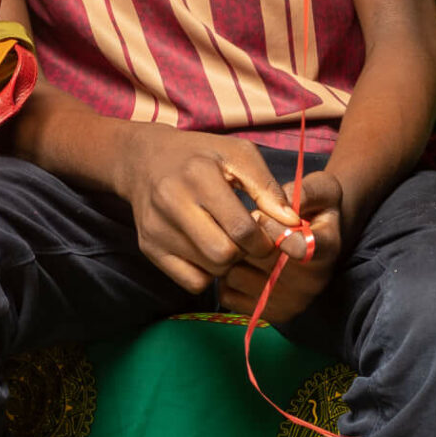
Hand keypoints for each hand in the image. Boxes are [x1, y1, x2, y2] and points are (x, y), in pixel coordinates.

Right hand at [109, 129, 309, 293]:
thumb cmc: (200, 155)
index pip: (241, 228)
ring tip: (226, 239)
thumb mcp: (237, 154)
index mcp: (198, 175)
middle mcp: (171, 202)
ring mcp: (156, 228)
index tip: (266, 233)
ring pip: (210, 271)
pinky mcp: (148, 248)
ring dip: (227, 262)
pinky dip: (207, 273)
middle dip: (245, 253)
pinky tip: (206, 250)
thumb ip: (267, 187)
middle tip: (247, 239)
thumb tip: (291, 223)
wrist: (144, 159)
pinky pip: (191, 282)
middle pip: (224, 255)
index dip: (263, 239)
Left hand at [215, 168, 344, 323]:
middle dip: (246, 237)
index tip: (260, 214)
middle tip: (247, 226)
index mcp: (326, 249)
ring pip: (237, 276)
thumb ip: (306, 190)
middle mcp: (312, 282)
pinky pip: (228, 295)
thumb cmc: (316, 208)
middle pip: (259, 260)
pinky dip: (225, 278)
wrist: (317, 238)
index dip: (272, 228)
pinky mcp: (270, 314)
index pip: (298, 247)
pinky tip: (239, 263)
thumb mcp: (321, 188)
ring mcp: (291, 302)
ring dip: (232, 257)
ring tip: (242, 244)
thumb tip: (283, 203)